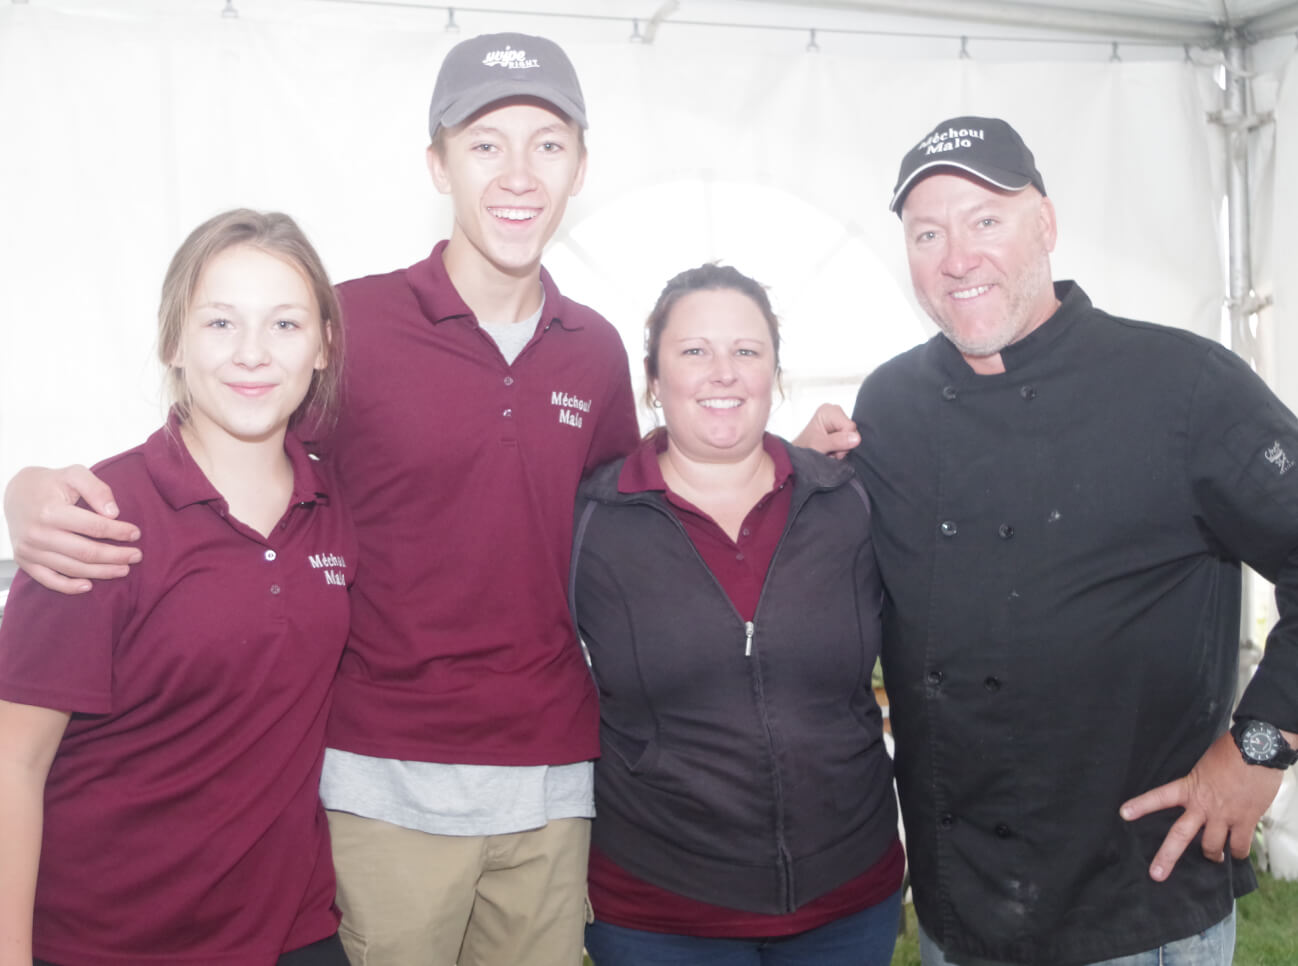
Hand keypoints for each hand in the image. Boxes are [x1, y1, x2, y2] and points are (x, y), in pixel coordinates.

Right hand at [4, 465, 140, 593]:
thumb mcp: (74, 474)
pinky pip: (48, 580)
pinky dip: (69, 587)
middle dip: (115, 556)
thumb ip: (96, 489)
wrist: (16, 493)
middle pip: (85, 552)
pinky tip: (89, 586)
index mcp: (50, 511)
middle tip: (137, 556)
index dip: (118, 532)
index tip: (136, 533)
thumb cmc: (52, 483)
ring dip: (101, 572)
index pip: (93, 526)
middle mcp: (37, 533)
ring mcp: (29, 550)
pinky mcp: (24, 561)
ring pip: (72, 568)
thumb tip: (114, 513)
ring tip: (124, 569)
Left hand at [794, 404, 860, 459]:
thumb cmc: (804, 447)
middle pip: (852, 431)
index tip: (832, 448)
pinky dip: (841, 448)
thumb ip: (838, 441)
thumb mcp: (820, 445)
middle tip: (829, 450)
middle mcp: (834, 412)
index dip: (844, 441)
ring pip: (852, 437)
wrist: (799, 456)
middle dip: (842, 445)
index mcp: (828, 411)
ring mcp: (837, 420)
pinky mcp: (839, 428)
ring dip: (841, 448)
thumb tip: (856, 438)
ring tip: (828, 450)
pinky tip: (831, 448)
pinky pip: (849, 439)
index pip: (849, 426)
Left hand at [1119, 732, 1286, 880]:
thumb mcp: (1205, 763)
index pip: (1159, 797)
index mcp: (1190, 787)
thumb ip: (1200, 782)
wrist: (1258, 750)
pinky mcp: (1245, 821)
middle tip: (1156, 875)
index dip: (1141, 805)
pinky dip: (1239, 853)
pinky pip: (1240, 846)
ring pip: (1212, 847)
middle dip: (1167, 857)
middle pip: (1180, 835)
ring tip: (1215, 858)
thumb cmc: (1231, 751)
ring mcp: (1224, 816)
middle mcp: (1203, 806)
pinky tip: (1237, 854)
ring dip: (1213, 856)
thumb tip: (1205, 791)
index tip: (1123, 813)